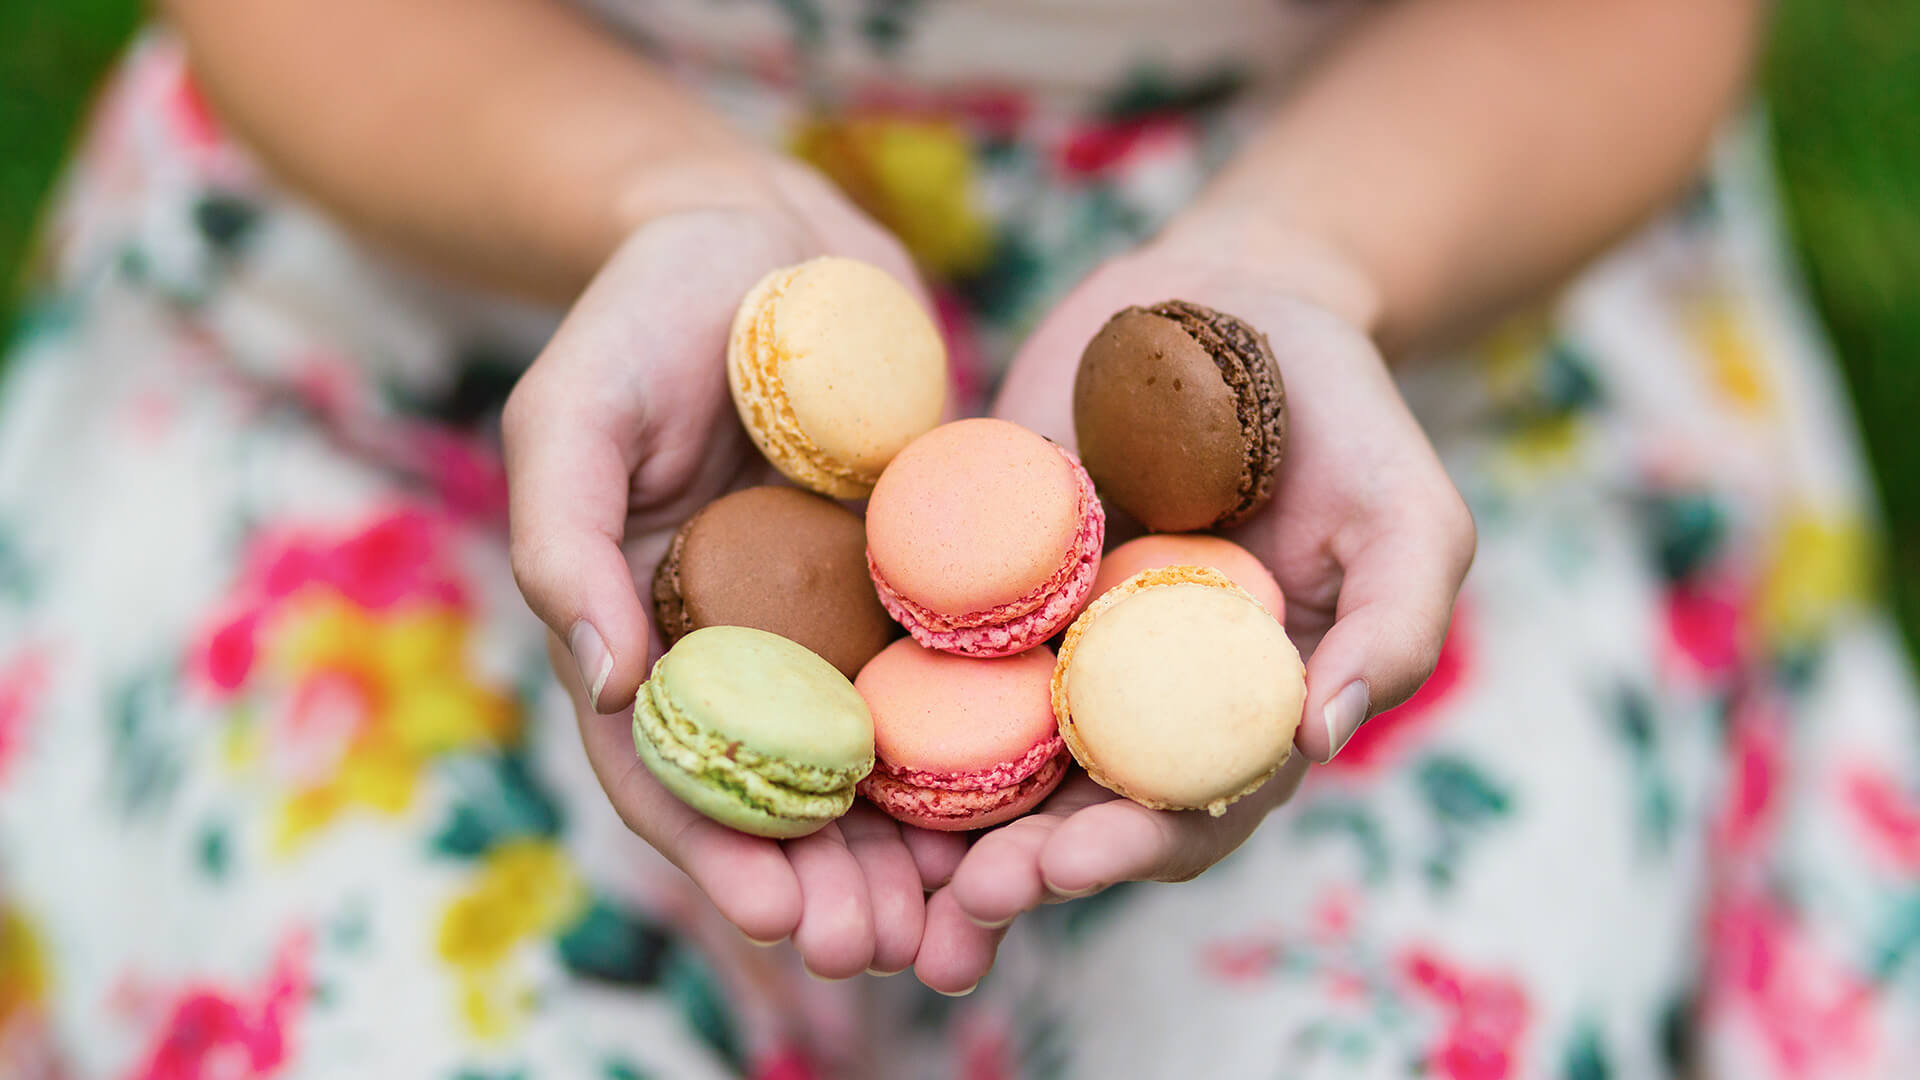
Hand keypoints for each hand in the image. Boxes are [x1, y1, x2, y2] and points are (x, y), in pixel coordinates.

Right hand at [504, 167, 968, 976]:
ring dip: (912, 848)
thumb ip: (562, 545)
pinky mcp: (921, 574)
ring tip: (962, 919)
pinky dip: (986, 744)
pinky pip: (956, 672)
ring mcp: (835, 617)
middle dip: (829, 883)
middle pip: (785, 793)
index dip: (720, 854)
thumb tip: (603, 687)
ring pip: (879, 758)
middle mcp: (746, 645)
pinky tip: (1032, 800)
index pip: (672, 771)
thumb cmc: (640, 312)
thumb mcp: (567, 415)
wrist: (763, 231)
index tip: (780, 918)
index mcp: (647, 631)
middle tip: (885, 949)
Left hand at [914, 225, 1474, 991]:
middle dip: (1016, 866)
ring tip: (884, 879)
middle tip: (959, 901)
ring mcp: (1049, 643)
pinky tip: (834, 744)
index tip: (1069, 864)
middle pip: (1070, 807)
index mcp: (1233, 711)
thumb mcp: (1410, 514)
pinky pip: (921, 652)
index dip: (1128, 849)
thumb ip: (1394, 626)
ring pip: (987, 757)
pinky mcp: (975, 580)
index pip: (1183, 811)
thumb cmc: (1341, 414)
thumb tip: (1317, 739)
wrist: (1227, 297)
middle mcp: (1133, 698)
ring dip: (938, 830)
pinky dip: (883, 709)